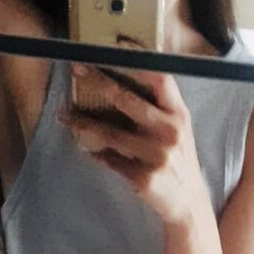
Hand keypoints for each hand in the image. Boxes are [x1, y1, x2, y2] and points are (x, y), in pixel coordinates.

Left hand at [58, 62, 206, 225]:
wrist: (188, 203)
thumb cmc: (177, 160)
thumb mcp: (178, 130)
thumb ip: (160, 108)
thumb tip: (122, 81)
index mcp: (179, 115)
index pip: (160, 78)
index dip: (136, 60)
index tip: (111, 49)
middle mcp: (170, 132)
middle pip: (127, 99)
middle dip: (98, 81)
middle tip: (76, 69)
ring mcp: (156, 156)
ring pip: (111, 133)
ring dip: (84, 123)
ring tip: (64, 115)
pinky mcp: (144, 179)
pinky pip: (112, 161)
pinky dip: (97, 153)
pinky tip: (87, 148)